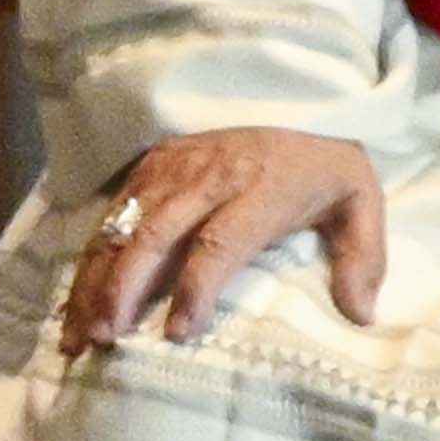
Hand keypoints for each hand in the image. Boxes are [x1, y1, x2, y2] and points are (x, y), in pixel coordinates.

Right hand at [48, 124, 386, 361]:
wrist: (304, 103)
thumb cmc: (326, 169)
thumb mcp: (361, 205)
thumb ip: (364, 259)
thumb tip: (361, 314)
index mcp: (264, 186)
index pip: (222, 240)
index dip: (196, 287)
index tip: (176, 333)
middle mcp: (212, 174)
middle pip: (157, 232)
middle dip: (125, 287)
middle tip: (106, 337)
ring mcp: (176, 166)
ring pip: (126, 225)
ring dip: (97, 280)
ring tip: (79, 333)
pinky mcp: (153, 163)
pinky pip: (114, 213)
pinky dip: (91, 261)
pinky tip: (75, 305)